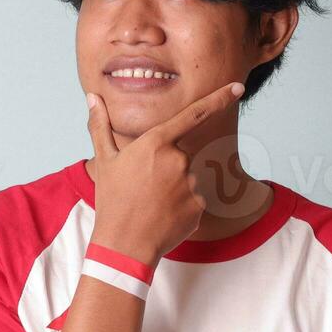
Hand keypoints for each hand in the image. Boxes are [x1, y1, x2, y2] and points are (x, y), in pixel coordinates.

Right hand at [86, 82, 245, 264]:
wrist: (125, 244)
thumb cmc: (112, 200)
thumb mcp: (105, 161)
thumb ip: (101, 125)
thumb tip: (92, 97)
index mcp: (156, 143)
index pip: (194, 114)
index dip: (219, 99)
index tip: (238, 87)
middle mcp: (178, 159)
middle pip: (180, 156)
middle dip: (166, 169)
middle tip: (143, 189)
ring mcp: (192, 183)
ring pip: (187, 179)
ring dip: (173, 189)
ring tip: (151, 204)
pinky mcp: (200, 206)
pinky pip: (194, 199)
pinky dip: (181, 207)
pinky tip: (163, 216)